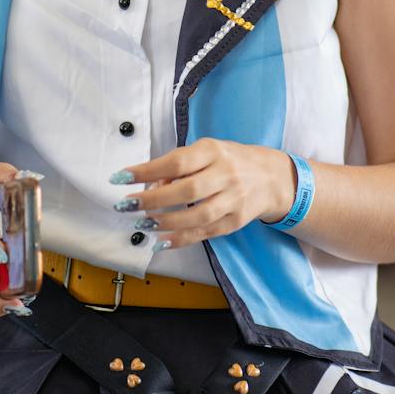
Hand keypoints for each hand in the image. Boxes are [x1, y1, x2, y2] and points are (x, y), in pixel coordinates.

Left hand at [117, 140, 295, 249]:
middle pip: (188, 190)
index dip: (148, 170)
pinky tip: (162, 241)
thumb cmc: (230, 161)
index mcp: (214, 151)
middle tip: (128, 205)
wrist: (271, 178)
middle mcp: (226, 174)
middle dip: (153, 199)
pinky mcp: (236, 221)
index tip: (122, 177)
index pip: (177, 161)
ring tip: (144, 223)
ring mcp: (233, 200)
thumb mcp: (206, 151)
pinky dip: (183, 239)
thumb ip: (179, 164)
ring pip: (198, 215)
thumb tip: (151, 183)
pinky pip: (206, 233)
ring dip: (167, 222)